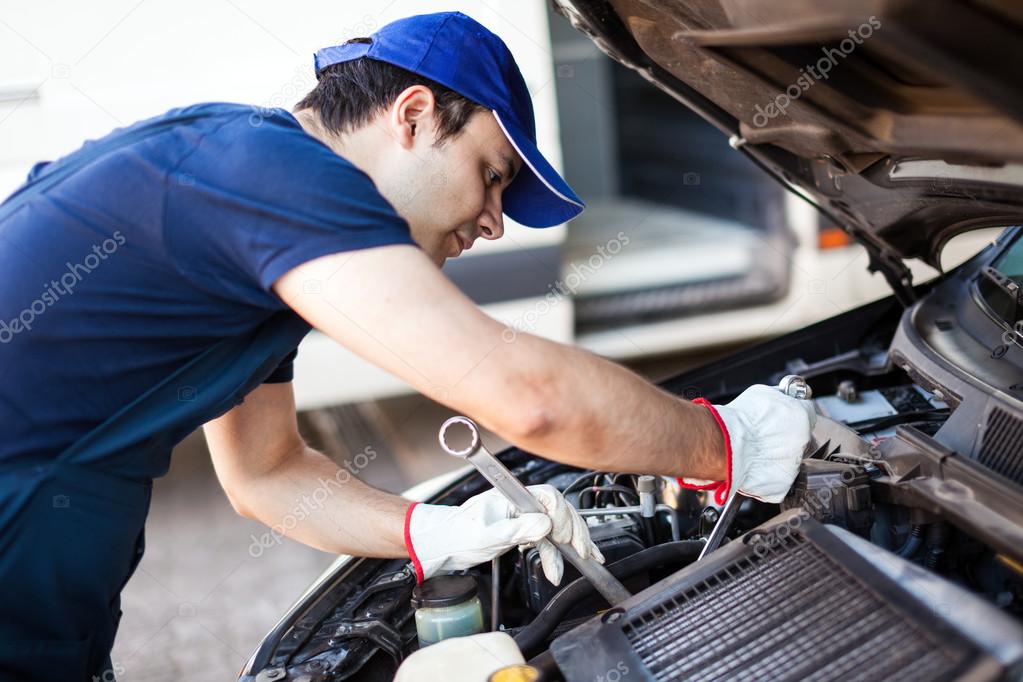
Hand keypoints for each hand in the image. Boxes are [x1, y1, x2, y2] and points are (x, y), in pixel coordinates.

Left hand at [404, 484, 602, 584]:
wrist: (440, 544)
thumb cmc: (455, 535)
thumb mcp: (486, 536)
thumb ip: (516, 530)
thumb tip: (544, 524)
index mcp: (511, 495)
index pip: (549, 497)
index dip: (561, 517)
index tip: (564, 539)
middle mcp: (519, 502)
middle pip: (558, 510)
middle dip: (574, 531)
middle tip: (582, 552)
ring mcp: (522, 515)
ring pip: (556, 526)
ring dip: (569, 545)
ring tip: (581, 561)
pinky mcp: (521, 529)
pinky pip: (545, 538)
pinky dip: (555, 554)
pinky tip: (559, 567)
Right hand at [680, 385, 815, 502]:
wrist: (725, 445)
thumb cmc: (739, 420)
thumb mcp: (763, 392)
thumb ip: (782, 397)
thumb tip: (786, 397)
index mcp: (800, 416)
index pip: (807, 412)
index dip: (794, 413)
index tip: (784, 416)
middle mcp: (802, 442)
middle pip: (800, 438)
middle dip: (787, 436)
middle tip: (766, 434)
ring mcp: (794, 465)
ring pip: (789, 460)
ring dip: (778, 455)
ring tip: (757, 450)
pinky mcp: (782, 485)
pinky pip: (779, 479)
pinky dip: (769, 474)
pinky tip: (756, 465)